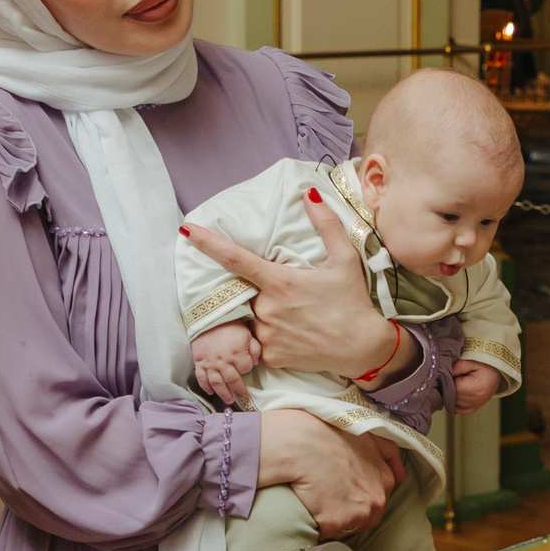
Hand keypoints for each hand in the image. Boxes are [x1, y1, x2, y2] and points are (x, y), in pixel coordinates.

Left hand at [182, 193, 399, 379]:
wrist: (363, 347)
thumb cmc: (353, 301)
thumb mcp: (345, 259)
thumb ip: (326, 224)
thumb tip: (310, 193)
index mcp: (280, 281)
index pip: (235, 259)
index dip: (208, 244)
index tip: (186, 231)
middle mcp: (267, 308)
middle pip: (248, 293)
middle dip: (264, 292)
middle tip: (297, 300)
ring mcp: (266, 334)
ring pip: (253, 319)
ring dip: (268, 316)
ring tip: (299, 320)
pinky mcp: (270, 356)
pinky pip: (259, 344)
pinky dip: (272, 338)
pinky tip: (297, 337)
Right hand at [191, 323, 261, 405]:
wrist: (208, 317)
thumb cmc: (230, 325)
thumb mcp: (247, 334)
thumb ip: (254, 349)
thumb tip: (256, 363)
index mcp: (237, 354)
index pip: (246, 369)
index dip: (248, 369)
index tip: (247, 367)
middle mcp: (223, 362)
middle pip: (233, 380)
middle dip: (238, 390)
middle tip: (242, 397)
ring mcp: (210, 364)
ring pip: (217, 383)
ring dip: (223, 394)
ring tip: (229, 401)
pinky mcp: (199, 362)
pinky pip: (202, 378)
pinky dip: (205, 387)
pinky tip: (210, 392)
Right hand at [257, 408, 398, 536]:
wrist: (304, 444)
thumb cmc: (332, 436)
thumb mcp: (368, 437)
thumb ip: (389, 454)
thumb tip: (403, 477)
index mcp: (385, 482)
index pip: (376, 502)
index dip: (357, 498)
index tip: (343, 492)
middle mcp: (376, 501)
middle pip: (364, 519)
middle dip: (349, 513)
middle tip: (329, 498)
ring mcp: (357, 515)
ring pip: (346, 529)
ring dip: (334, 522)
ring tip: (318, 502)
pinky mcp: (335, 524)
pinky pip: (326, 533)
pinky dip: (318, 526)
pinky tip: (310, 509)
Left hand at [450, 361, 500, 412]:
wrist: (497, 371)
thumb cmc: (485, 365)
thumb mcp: (470, 361)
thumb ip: (457, 367)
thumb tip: (444, 374)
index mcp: (475, 388)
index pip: (454, 388)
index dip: (450, 381)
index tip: (453, 374)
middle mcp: (476, 399)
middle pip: (454, 397)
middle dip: (450, 388)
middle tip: (455, 378)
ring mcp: (477, 405)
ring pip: (456, 404)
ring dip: (452, 396)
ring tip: (458, 385)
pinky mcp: (476, 407)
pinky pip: (462, 411)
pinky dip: (456, 405)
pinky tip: (455, 397)